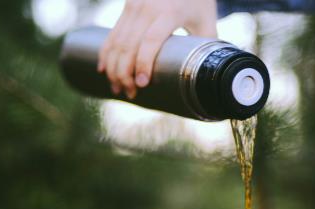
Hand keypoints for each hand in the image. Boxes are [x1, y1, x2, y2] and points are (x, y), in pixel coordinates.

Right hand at [97, 0, 216, 98]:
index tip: (142, 84)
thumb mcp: (207, 22)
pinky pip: (113, 32)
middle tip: (130, 94)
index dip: (144, 63)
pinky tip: (105, 70)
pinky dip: (107, 52)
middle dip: (125, 72)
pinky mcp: (127, 5)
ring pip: (117, 40)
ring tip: (118, 88)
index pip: (151, 40)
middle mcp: (148, 6)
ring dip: (114, 67)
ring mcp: (134, 4)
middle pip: (129, 44)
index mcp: (171, 11)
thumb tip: (209, 76)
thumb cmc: (200, 1)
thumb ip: (207, 48)